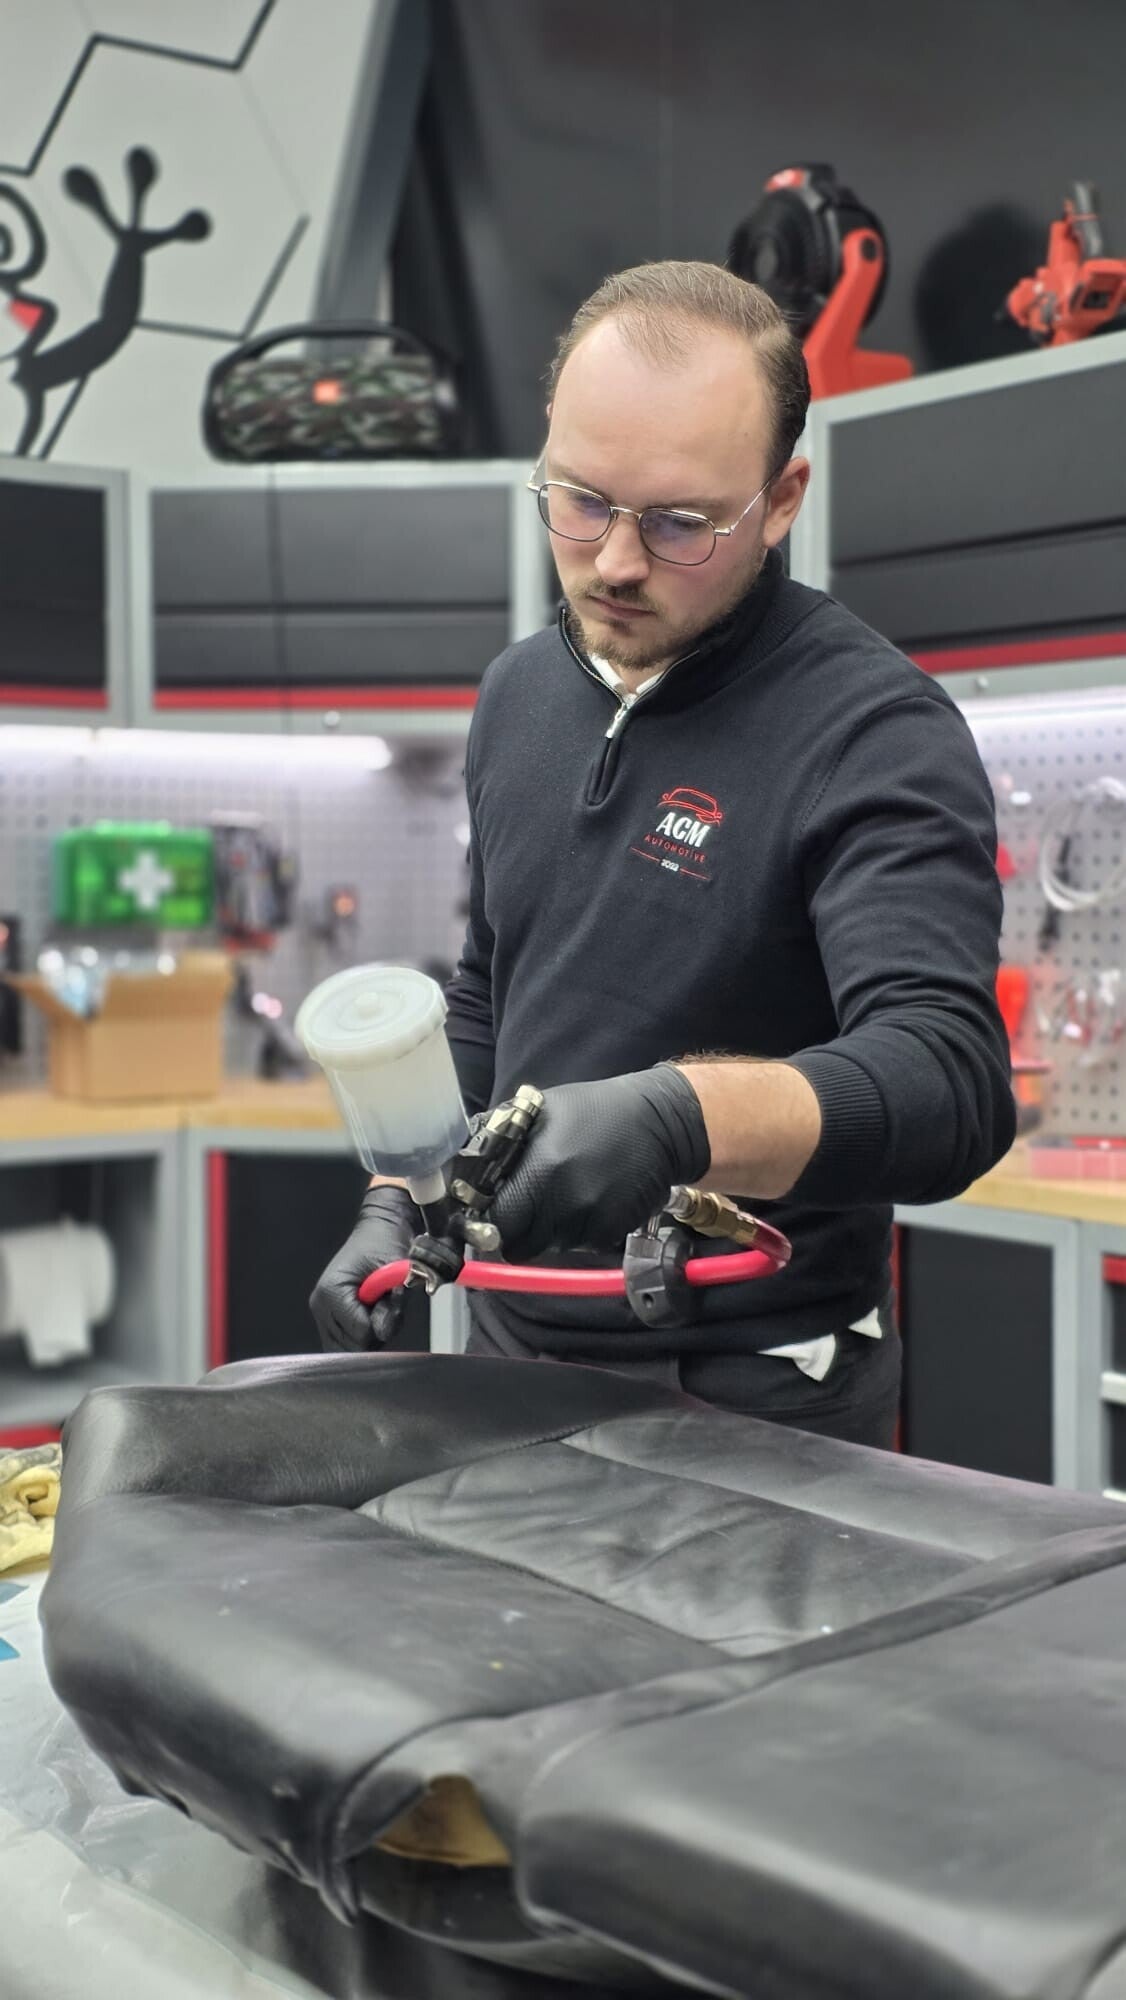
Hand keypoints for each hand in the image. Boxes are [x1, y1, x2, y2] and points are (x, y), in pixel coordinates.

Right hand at [309, 1185, 419, 1350]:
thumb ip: (390, 1305)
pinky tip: (374, 1314)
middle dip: (377, 1333)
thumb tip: (382, 1333)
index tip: (392, 1300)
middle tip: (387, 1304)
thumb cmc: (385, 1242)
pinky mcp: (331, 1319)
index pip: (359, 1334)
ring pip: (351, 1349)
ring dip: (373, 1335)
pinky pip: (349, 1342)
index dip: (383, 1324)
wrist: (381, 1228)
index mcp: (330, 1292)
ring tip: (381, 1306)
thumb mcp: (393, 1271)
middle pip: (353, 1346)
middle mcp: (321, 1306)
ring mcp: (324, 1314)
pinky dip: (367, 1335)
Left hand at [486, 1067, 708, 1262]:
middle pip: (520, 1245)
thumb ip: (501, 1143)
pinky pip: (578, 1243)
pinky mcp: (611, 1233)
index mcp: (543, 1169)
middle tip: (521, 1208)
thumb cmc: (594, 1110)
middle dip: (514, 1231)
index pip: (499, 1220)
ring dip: (546, 1229)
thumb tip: (465, 1173)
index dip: (488, 1220)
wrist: (660, 1124)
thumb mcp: (539, 1111)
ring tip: (561, 1194)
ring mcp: (592, 1222)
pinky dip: (575, 1229)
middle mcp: (567, 1203)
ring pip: (549, 1246)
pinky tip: (587, 1199)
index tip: (489, 1213)